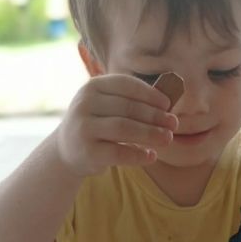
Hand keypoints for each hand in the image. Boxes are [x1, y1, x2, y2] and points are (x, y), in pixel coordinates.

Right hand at [56, 74, 177, 176]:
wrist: (67, 150)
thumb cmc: (97, 125)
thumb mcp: (106, 107)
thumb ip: (130, 102)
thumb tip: (167, 105)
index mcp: (93, 87)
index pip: (126, 85)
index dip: (150, 94)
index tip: (167, 104)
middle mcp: (85, 104)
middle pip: (128, 108)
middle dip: (155, 116)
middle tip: (173, 124)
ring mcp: (84, 128)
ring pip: (125, 129)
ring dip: (150, 134)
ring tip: (167, 138)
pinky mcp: (88, 152)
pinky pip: (119, 153)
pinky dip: (138, 155)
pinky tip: (151, 156)